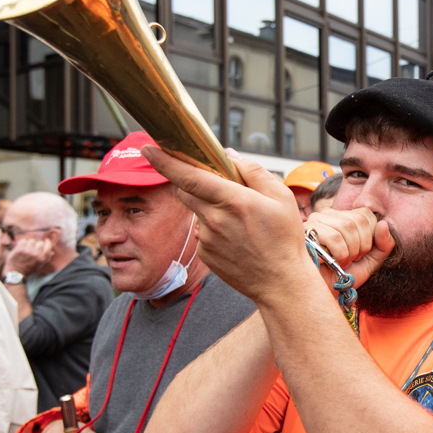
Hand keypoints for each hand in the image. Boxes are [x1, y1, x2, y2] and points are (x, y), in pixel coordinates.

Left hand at [4, 234, 54, 277]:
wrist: (16, 273)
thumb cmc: (29, 269)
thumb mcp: (40, 265)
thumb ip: (46, 258)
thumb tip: (52, 252)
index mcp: (42, 258)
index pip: (48, 246)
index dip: (47, 242)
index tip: (46, 240)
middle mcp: (36, 254)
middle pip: (40, 243)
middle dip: (37, 244)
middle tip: (34, 247)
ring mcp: (27, 252)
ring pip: (32, 241)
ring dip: (30, 243)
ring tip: (27, 248)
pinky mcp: (20, 250)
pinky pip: (23, 241)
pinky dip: (23, 243)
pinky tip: (22, 247)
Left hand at [141, 146, 324, 303]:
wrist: (281, 283)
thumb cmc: (285, 239)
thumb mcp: (281, 197)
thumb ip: (254, 171)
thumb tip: (230, 156)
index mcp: (234, 201)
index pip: (189, 176)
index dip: (165, 161)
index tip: (147, 148)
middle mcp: (215, 220)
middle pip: (184, 191)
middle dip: (190, 181)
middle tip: (215, 184)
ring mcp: (207, 239)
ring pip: (197, 211)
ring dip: (209, 208)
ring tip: (240, 222)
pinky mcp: (205, 255)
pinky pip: (203, 232)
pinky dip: (214, 229)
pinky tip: (237, 239)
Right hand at [304, 207, 394, 289]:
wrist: (324, 293)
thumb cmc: (345, 275)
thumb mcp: (372, 260)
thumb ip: (384, 244)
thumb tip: (383, 223)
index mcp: (343, 216)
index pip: (366, 214)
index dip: (370, 237)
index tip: (360, 253)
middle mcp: (328, 214)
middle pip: (359, 220)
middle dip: (361, 246)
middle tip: (351, 260)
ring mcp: (315, 221)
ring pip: (347, 227)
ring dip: (350, 252)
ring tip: (340, 262)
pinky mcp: (306, 232)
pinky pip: (334, 237)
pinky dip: (340, 255)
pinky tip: (331, 262)